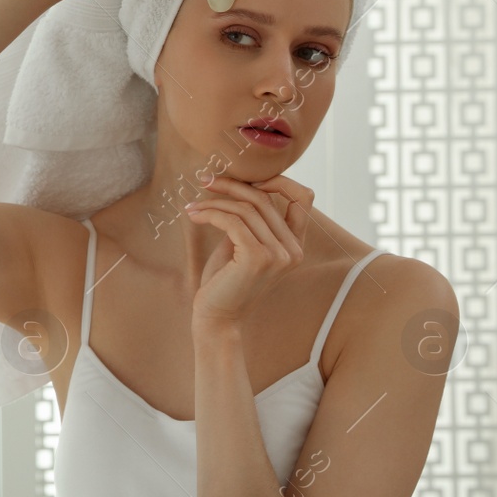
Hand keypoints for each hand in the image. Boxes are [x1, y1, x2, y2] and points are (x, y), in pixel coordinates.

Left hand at [183, 173, 312, 330]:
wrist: (217, 317)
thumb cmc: (225, 281)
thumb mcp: (241, 244)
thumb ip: (248, 219)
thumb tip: (237, 185)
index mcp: (295, 245)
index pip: (303, 198)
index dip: (277, 181)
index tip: (244, 178)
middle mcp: (293, 250)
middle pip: (265, 199)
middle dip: (231, 185)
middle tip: (205, 180)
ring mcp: (278, 255)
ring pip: (246, 208)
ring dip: (214, 202)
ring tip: (192, 206)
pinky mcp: (257, 258)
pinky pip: (232, 221)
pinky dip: (210, 214)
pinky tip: (193, 216)